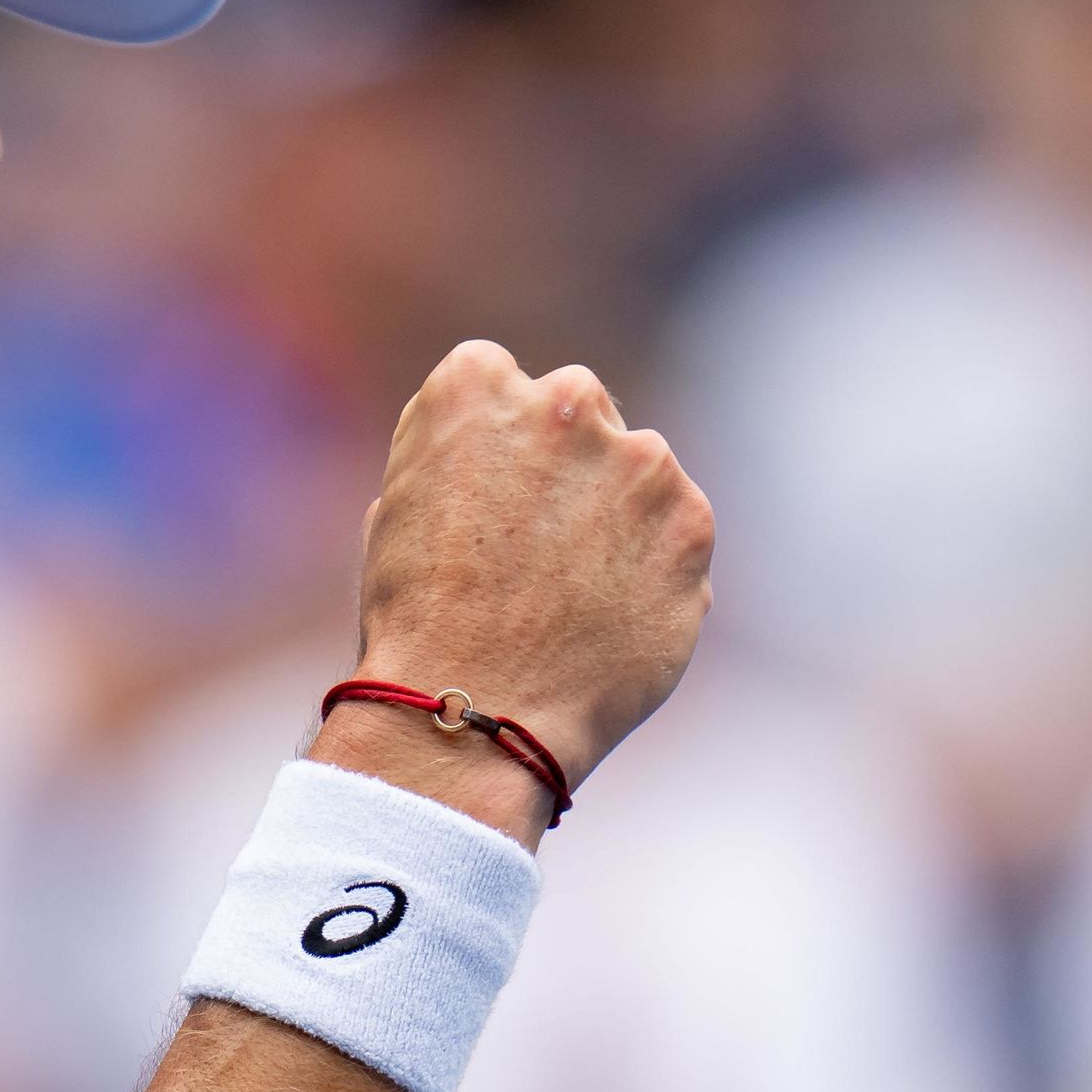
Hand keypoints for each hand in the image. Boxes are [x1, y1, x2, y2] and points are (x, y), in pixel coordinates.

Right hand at [330, 341, 712, 804]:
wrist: (473, 710)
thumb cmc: (416, 619)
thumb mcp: (398, 507)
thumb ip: (460, 455)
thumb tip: (503, 458)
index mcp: (474, 383)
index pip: (498, 382)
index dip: (491, 445)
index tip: (484, 497)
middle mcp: (565, 400)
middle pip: (579, 409)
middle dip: (565, 462)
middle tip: (535, 545)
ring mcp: (640, 459)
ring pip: (638, 472)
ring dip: (616, 515)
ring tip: (569, 596)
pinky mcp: (692, 522)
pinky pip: (676, 534)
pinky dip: (652, 569)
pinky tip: (606, 620)